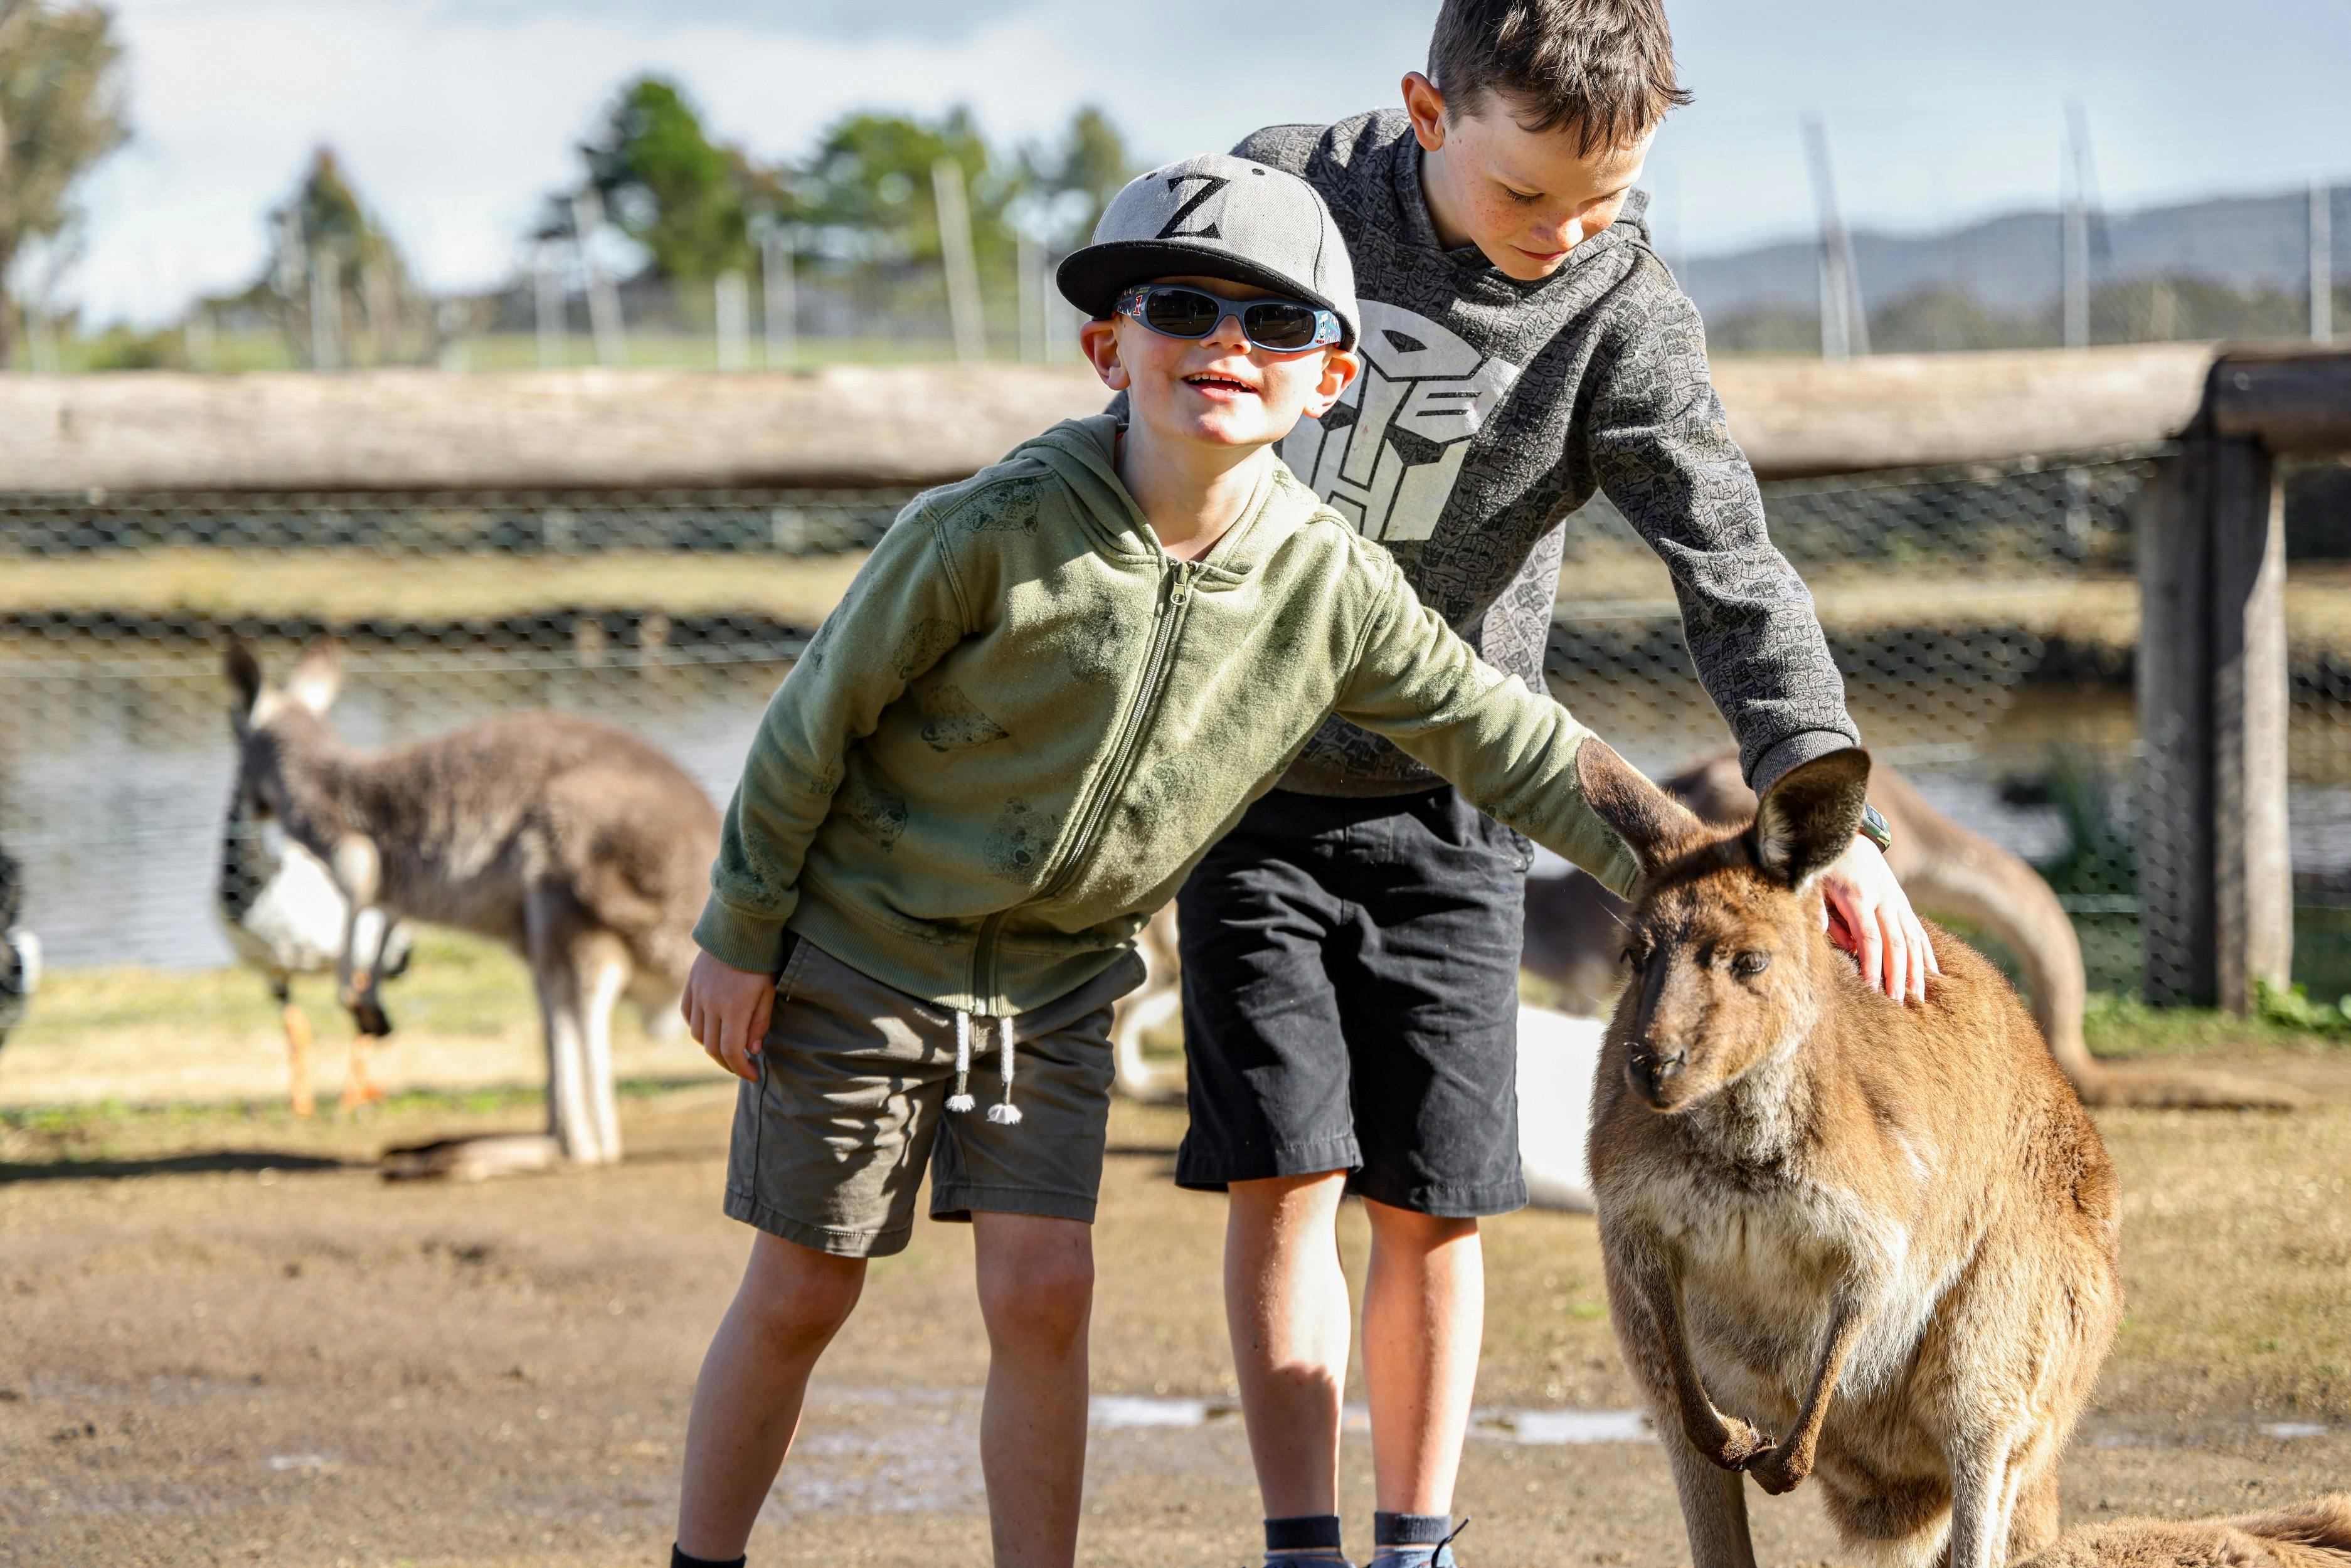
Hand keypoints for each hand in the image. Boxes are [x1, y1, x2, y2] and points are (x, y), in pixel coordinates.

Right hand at [680, 950, 778, 1080]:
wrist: (740, 927)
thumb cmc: (761, 961)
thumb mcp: (769, 992)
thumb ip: (760, 1023)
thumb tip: (751, 1050)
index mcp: (734, 1008)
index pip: (731, 1051)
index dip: (741, 1068)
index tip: (752, 1075)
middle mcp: (711, 1004)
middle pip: (712, 1048)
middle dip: (728, 1063)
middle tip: (741, 1066)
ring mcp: (698, 994)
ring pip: (697, 1034)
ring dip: (712, 1047)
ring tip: (728, 1048)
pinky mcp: (690, 985)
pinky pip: (687, 1015)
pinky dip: (698, 1027)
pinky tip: (711, 1029)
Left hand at [1818, 836, 1937, 1004]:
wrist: (1849, 835)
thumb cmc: (1824, 865)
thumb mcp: (1813, 883)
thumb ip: (1819, 912)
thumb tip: (1832, 942)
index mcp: (1858, 896)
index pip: (1869, 937)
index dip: (1871, 964)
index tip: (1871, 988)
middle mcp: (1884, 900)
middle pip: (1895, 943)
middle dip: (1897, 975)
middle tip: (1898, 1004)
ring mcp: (1898, 902)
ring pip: (1912, 940)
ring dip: (1917, 971)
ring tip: (1918, 1000)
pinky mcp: (1904, 904)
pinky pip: (1919, 933)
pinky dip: (1927, 955)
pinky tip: (1934, 977)